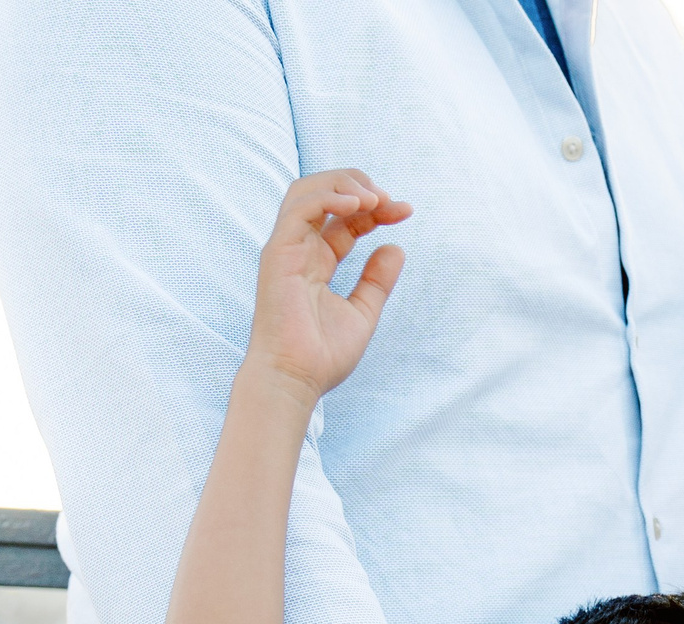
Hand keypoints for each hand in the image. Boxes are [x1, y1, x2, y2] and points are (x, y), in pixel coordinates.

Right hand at [245, 169, 410, 402]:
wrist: (296, 379)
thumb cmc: (322, 355)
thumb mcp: (362, 312)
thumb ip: (377, 281)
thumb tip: (396, 248)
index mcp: (317, 261)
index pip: (346, 219)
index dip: (376, 208)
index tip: (405, 211)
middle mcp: (300, 249)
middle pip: (326, 196)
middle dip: (361, 187)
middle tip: (391, 200)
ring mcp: (287, 248)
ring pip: (308, 191)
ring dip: (344, 184)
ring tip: (375, 197)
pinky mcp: (278, 251)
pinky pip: (300, 208)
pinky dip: (329, 197)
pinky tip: (358, 204)